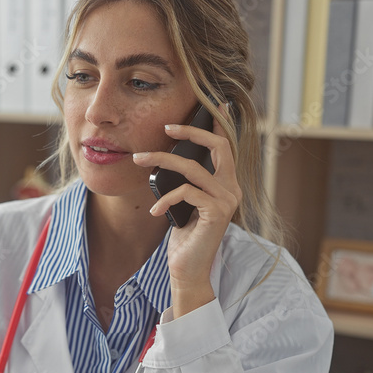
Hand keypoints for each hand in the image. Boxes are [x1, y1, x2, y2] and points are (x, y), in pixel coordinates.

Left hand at [132, 100, 239, 315]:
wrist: (187, 270)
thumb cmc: (183, 236)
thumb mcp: (182, 202)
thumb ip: (184, 181)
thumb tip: (167, 158)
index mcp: (226, 184)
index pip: (226, 146)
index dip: (221, 123)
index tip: (214, 103)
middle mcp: (232, 189)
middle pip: (218, 146)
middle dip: (192, 132)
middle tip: (166, 128)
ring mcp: (227, 201)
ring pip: (193, 168)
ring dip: (162, 161)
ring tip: (139, 160)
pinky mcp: (217, 213)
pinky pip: (187, 192)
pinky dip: (166, 198)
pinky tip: (155, 211)